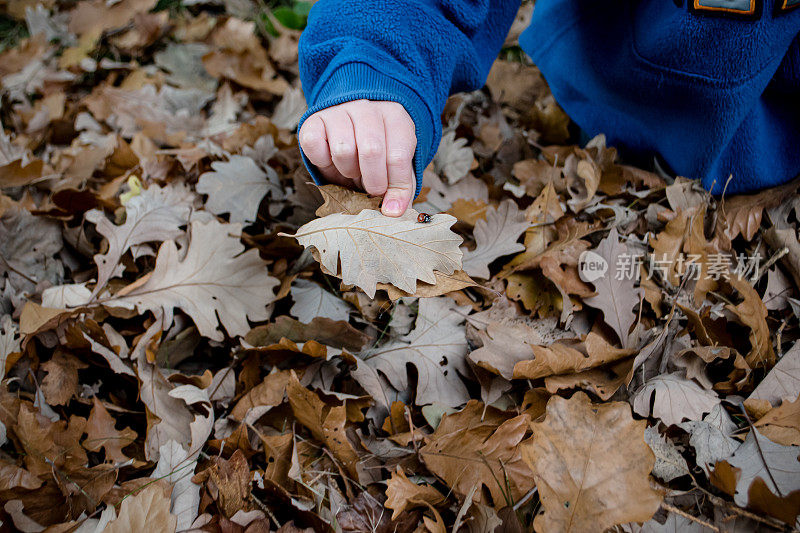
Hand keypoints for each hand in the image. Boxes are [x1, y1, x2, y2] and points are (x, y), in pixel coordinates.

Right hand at [299, 99, 416, 216]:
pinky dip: (321, 161)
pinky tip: (331, 160)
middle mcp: (367, 108)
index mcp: (395, 117)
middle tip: (372, 189)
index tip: (392, 208)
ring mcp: (338, 111)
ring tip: (353, 169)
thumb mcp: (395, 166)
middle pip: (371, 150)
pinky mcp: (313, 120)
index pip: (398, 155)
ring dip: (348, 170)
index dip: (397, 187)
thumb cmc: (378, 150)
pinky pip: (313, 145)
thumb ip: (400, 187)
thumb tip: (394, 212)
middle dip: (373, 181)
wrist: (351, 127)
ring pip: (342, 150)